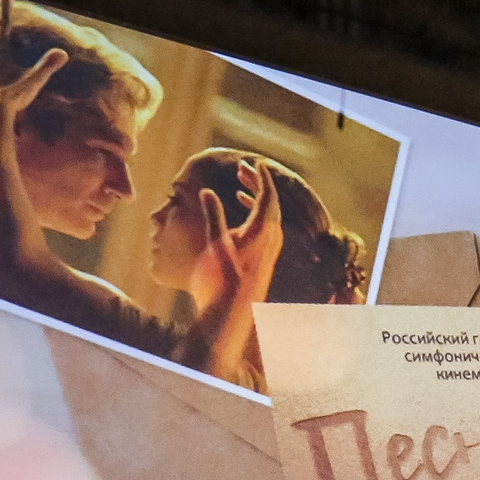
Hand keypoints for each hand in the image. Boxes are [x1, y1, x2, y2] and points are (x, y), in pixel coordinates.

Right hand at [199, 158, 284, 302]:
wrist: (229, 317)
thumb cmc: (218, 281)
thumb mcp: (214, 245)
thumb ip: (213, 217)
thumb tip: (207, 193)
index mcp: (263, 232)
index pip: (268, 196)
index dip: (263, 177)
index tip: (257, 162)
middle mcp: (271, 241)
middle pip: (271, 204)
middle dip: (258, 183)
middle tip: (243, 168)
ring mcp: (268, 253)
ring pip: (268, 218)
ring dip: (255, 198)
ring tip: (240, 184)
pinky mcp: (262, 263)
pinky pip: (264, 230)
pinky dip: (254, 215)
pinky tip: (239, 214)